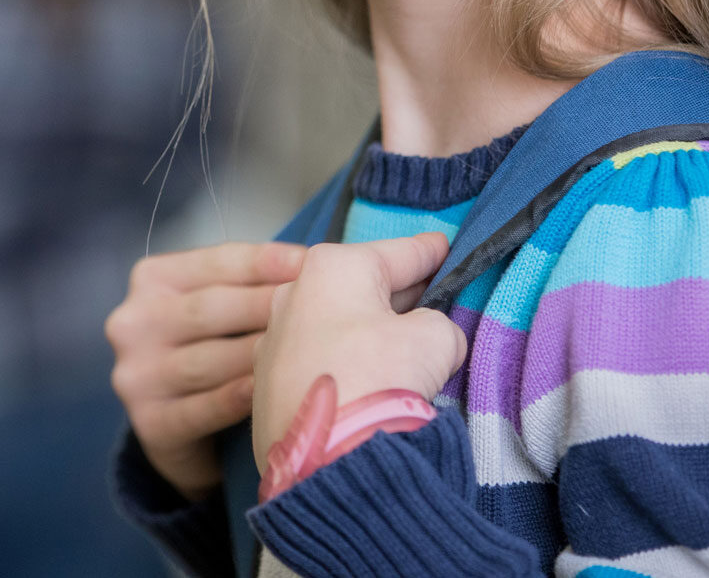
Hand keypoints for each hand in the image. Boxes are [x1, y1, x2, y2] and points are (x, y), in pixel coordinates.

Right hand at [106, 240, 306, 501]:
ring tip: (303, 348)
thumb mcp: (217, 303)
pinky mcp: (150, 425)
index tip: (309, 261)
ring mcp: (136, 376)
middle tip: (316, 306)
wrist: (176, 424)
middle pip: (212, 308)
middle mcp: (133, 323)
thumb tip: (310, 263)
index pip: (215, 262)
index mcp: (151, 278)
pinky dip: (236, 398)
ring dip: (259, 353)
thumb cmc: (210, 344)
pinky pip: (201, 409)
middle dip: (268, 305)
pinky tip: (266, 389)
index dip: (265, 261)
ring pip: (208, 360)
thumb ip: (248, 282)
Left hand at [251, 233, 467, 470]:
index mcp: (333, 267)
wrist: (328, 463)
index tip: (443, 245)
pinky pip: (318, 361)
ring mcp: (274, 342)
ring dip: (366, 333)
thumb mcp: (434, 339)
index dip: (427, 251)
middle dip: (397, 294)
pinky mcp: (265, 387)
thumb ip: (438, 325)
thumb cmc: (380, 379)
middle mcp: (293, 294)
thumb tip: (432, 338)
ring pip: (335, 325)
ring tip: (401, 348)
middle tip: (432, 297)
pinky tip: (365, 382)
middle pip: (361, 288)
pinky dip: (343, 365)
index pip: (397, 253)